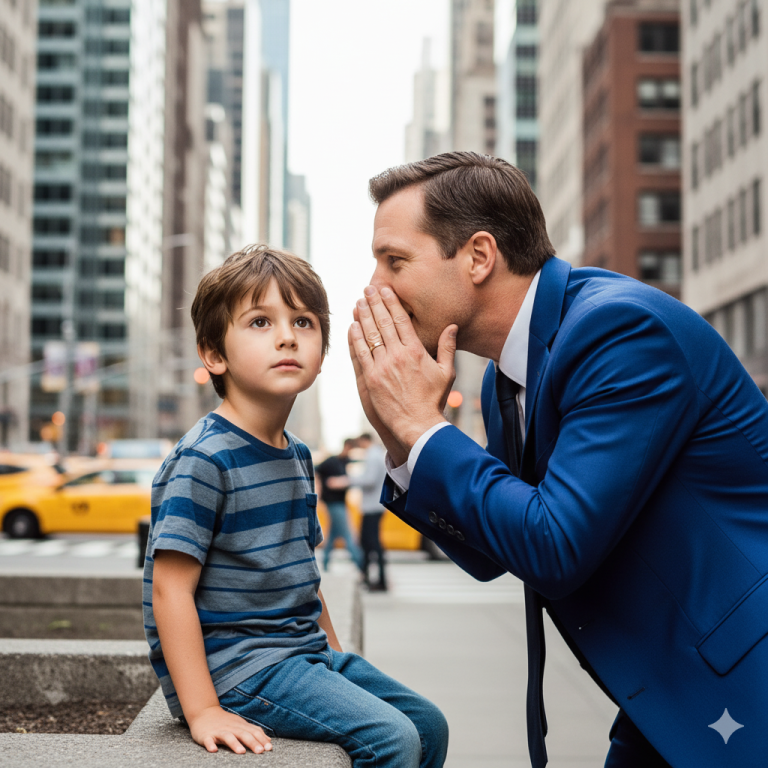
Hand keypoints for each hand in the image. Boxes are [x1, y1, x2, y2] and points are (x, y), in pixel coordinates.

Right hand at [188, 705, 272, 753]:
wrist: (204, 712)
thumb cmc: (225, 722)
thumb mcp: (241, 725)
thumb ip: (254, 732)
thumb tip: (269, 741)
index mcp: (240, 726)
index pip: (253, 732)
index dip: (262, 739)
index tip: (269, 748)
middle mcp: (231, 728)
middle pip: (243, 734)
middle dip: (252, 742)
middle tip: (260, 751)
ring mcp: (218, 731)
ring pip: (228, 737)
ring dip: (235, 744)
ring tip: (241, 752)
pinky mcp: (206, 735)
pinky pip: (208, 740)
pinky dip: (210, 745)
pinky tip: (213, 750)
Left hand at [349, 286, 456, 461]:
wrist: (418, 424)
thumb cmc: (433, 400)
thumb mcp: (447, 372)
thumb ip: (448, 347)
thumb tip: (452, 326)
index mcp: (415, 351)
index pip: (400, 320)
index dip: (391, 302)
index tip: (384, 290)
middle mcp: (397, 355)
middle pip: (382, 323)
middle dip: (374, 303)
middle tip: (367, 290)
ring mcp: (382, 366)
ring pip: (369, 335)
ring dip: (363, 317)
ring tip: (358, 303)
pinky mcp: (370, 379)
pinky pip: (360, 354)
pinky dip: (355, 339)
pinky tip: (352, 327)